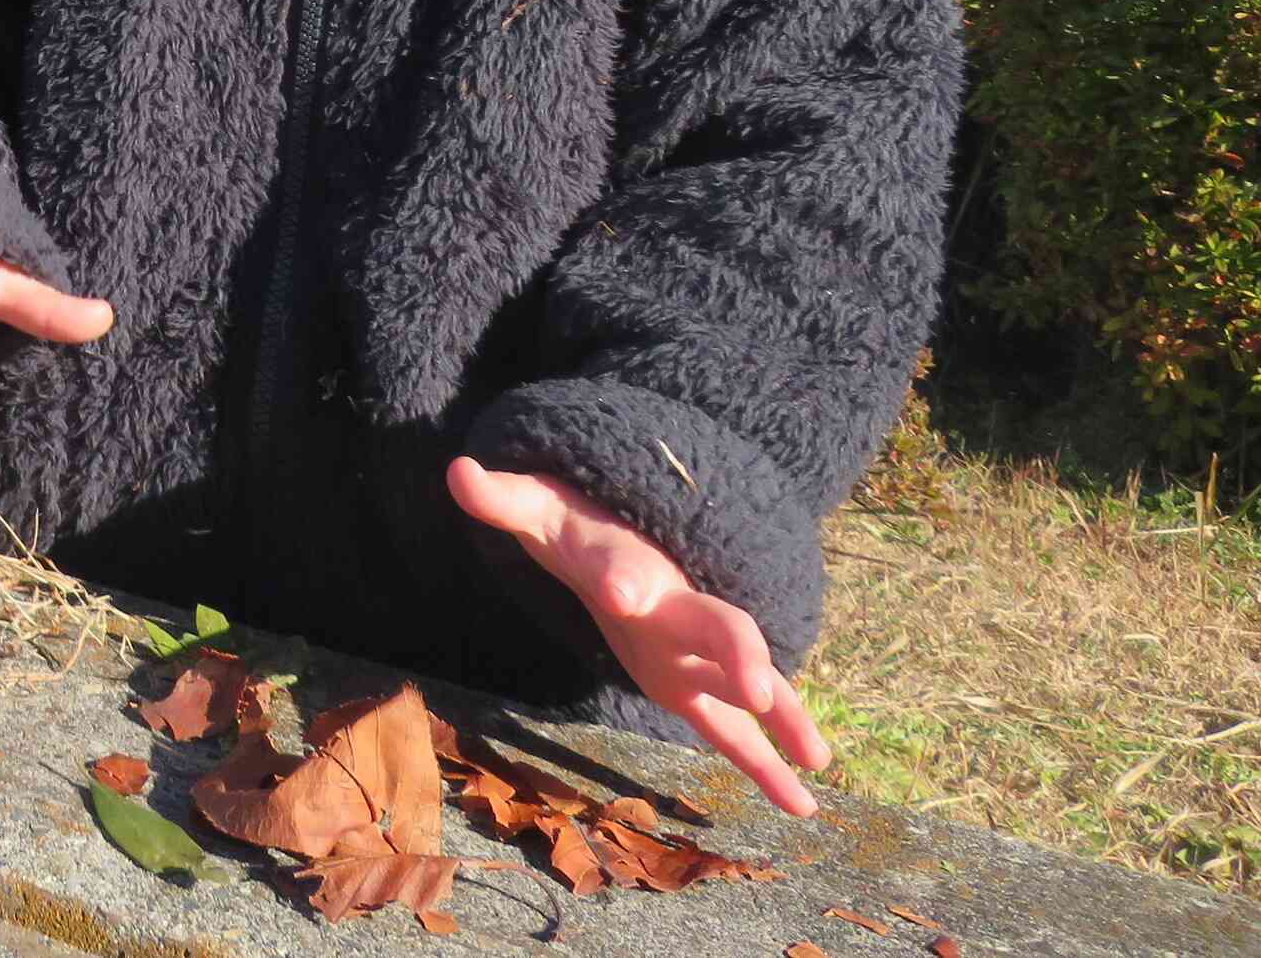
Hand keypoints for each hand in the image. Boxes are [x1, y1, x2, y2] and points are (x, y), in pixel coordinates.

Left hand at [447, 456, 832, 817]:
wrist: (619, 528)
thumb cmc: (574, 524)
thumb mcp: (533, 511)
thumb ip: (500, 498)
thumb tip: (458, 470)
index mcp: (627, 563)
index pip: (622, 565)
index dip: (621, 577)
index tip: (621, 592)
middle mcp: (674, 606)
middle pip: (714, 623)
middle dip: (736, 651)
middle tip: (753, 685)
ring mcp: (692, 648)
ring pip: (748, 679)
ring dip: (782, 713)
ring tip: (816, 758)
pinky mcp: (689, 685)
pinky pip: (735, 730)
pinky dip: (769, 765)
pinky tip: (805, 805)